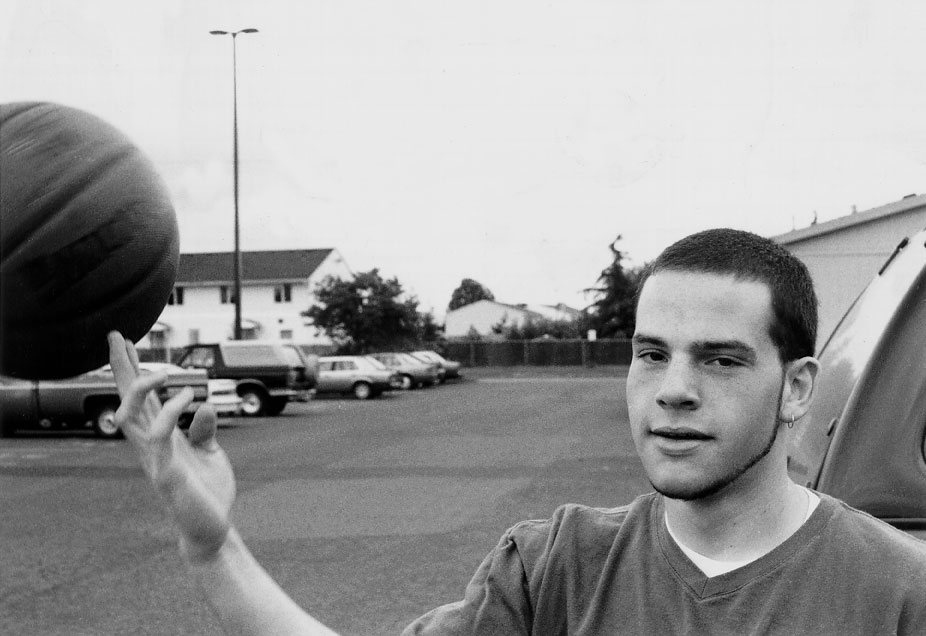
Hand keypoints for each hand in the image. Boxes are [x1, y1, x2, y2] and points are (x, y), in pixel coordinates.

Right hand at [108, 331, 234, 561]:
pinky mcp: (166, 474)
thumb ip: (205, 429)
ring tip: (164, 372)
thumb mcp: (211, 452)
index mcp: (160, 438)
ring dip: (142, 390)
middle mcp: (151, 445)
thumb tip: (205, 405)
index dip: (133, 371)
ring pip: (131, 417)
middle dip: (121, 368)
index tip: (125, 342)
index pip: (142, 399)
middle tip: (116, 335)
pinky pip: (159, 438)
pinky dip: (170, 414)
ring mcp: (155, 460)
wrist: (212, 530)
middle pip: (126, 400)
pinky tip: (187, 397)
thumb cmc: (208, 493)